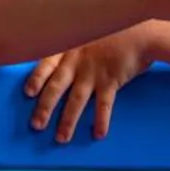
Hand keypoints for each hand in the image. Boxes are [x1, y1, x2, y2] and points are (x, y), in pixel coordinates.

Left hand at [24, 29, 153, 142]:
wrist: (141, 32)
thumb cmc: (110, 33)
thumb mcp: (85, 34)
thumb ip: (70, 49)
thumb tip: (54, 68)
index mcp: (67, 49)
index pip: (46, 65)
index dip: (36, 79)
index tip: (28, 93)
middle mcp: (76, 62)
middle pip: (56, 87)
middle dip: (45, 108)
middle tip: (36, 126)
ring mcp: (93, 72)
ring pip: (76, 100)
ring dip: (68, 121)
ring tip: (62, 138)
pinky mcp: (110, 81)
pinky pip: (104, 104)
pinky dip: (101, 120)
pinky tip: (98, 134)